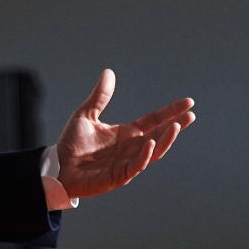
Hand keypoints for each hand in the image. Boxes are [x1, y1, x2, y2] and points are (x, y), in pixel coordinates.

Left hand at [56, 69, 194, 198]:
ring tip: (176, 127)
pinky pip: (135, 166)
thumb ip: (100, 96)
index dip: (170, 112)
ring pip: (153, 152)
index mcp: (126, 133)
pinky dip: (144, 156)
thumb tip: (109, 72)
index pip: (154, 120)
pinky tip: (151, 144)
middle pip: (159, 135)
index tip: (188, 103)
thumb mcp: (86, 114)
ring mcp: (127, 162)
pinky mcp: (118, 176)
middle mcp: (131, 147)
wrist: (58, 167)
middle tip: (190, 115)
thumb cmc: (72, 144)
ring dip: (165, 140)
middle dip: (175, 125)